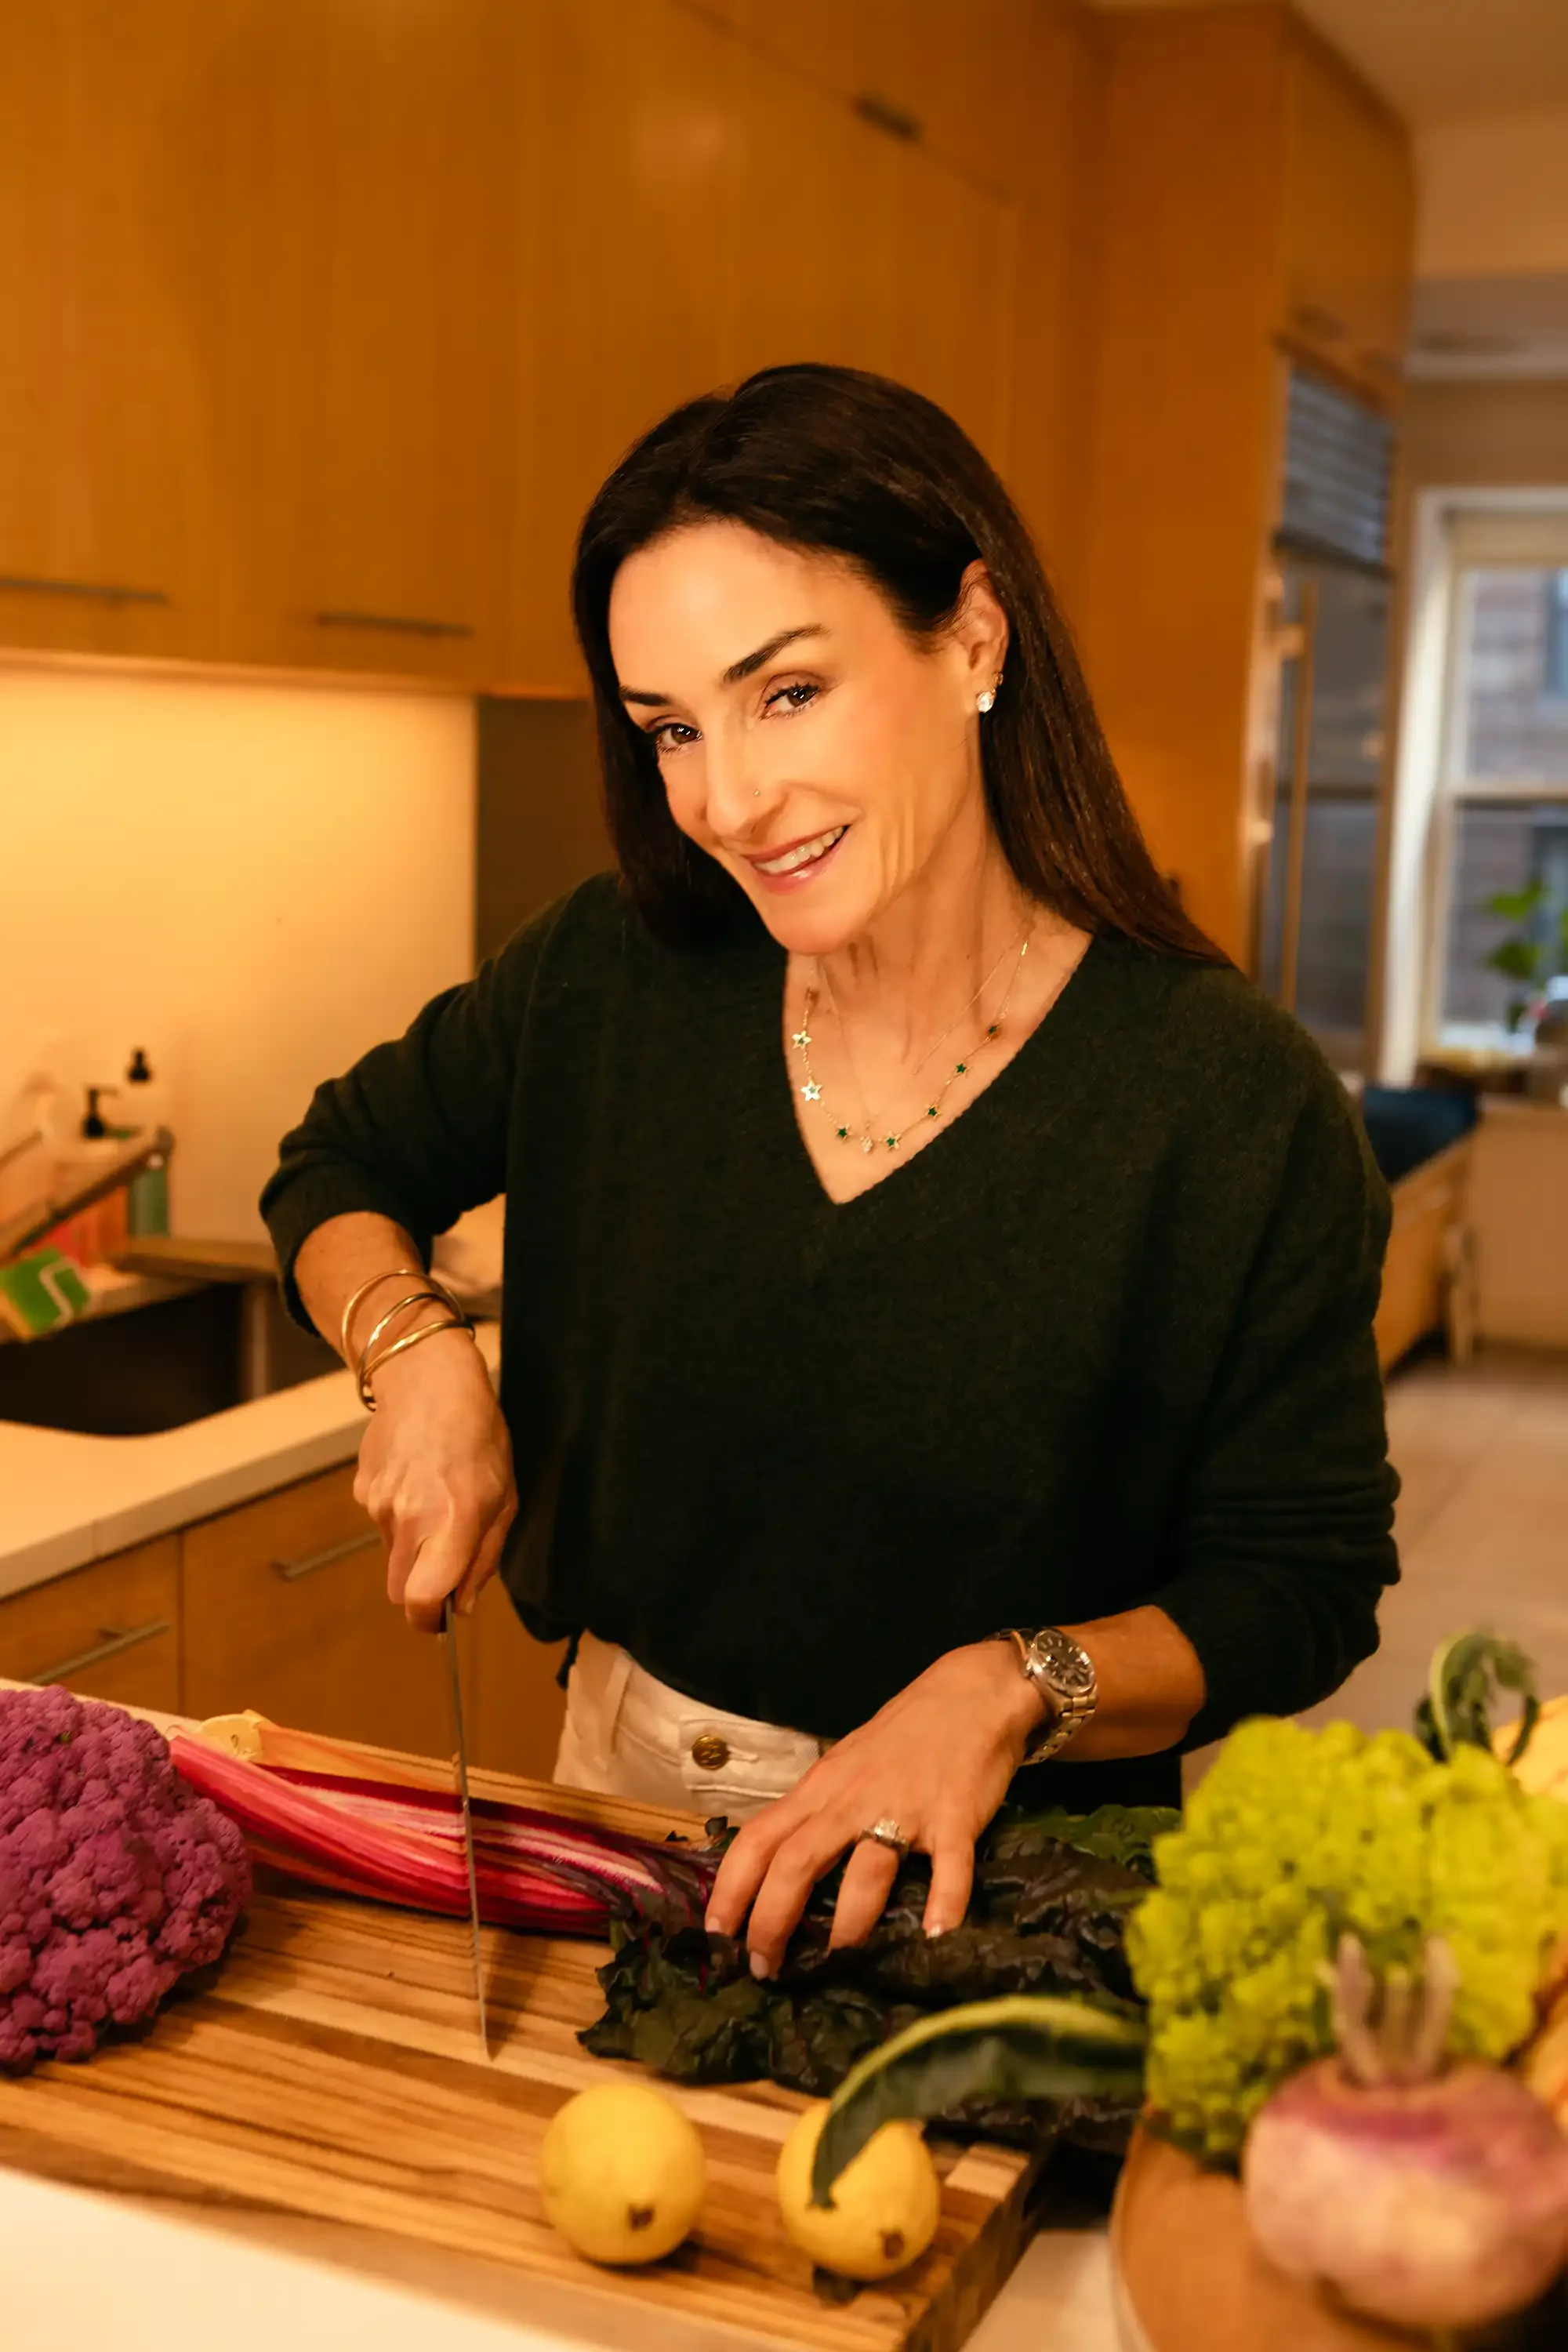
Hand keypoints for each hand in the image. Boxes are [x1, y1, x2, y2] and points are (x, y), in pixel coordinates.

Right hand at [352, 1328, 517, 1632]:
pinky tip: (417, 1478)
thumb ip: (483, 1557)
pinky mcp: (362, 1489)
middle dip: (422, 1588)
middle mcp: (409, 1518)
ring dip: (413, 1545)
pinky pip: (380, 1521)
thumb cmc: (479, 1436)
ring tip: (437, 1498)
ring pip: (391, 1554)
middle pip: (399, 1589)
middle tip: (447, 1559)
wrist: (428, 1378)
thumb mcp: (504, 1497)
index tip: (441, 1619)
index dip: (428, 1619)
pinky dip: (398, 1513)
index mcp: (452, 1521)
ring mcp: (378, 1503)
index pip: (422, 1599)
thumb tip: (462, 1604)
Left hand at [703, 1641, 1043, 1976]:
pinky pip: (949, 1869)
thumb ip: (818, 1809)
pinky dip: (944, 1905)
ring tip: (837, 1966)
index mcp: (821, 1787)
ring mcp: (905, 1809)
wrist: (973, 1694)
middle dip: (772, 1921)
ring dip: (848, 1926)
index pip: (759, 1838)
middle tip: (764, 1969)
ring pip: (865, 1872)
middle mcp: (853, 1799)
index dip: (731, 1888)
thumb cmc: (905, 1733)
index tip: (715, 1934)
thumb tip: (781, 1867)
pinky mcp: (955, 1818)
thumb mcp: (846, 1763)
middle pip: (797, 1862)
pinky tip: (937, 1938)